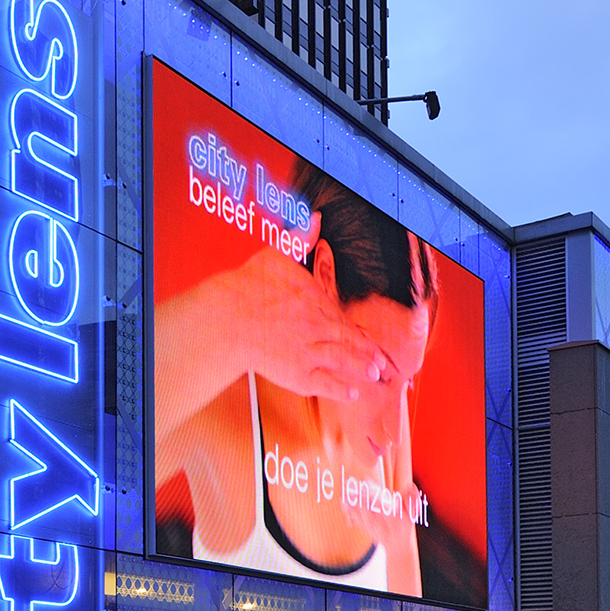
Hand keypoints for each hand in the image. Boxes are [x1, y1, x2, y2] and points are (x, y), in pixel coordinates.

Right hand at [153, 240, 387, 439]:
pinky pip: (323, 383)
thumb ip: (300, 239)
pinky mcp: (296, 372)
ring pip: (343, 361)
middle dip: (367, 353)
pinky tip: (351, 393)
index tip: (373, 342)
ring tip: (374, 375)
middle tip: (383, 364)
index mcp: (316, 300)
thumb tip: (316, 217)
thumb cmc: (247, 287)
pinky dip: (339, 388)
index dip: (360, 333)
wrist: (226, 317)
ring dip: (360, 368)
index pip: (343, 318)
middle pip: (349, 341)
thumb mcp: (276, 256)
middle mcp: (318, 326)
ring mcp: (309, 351)